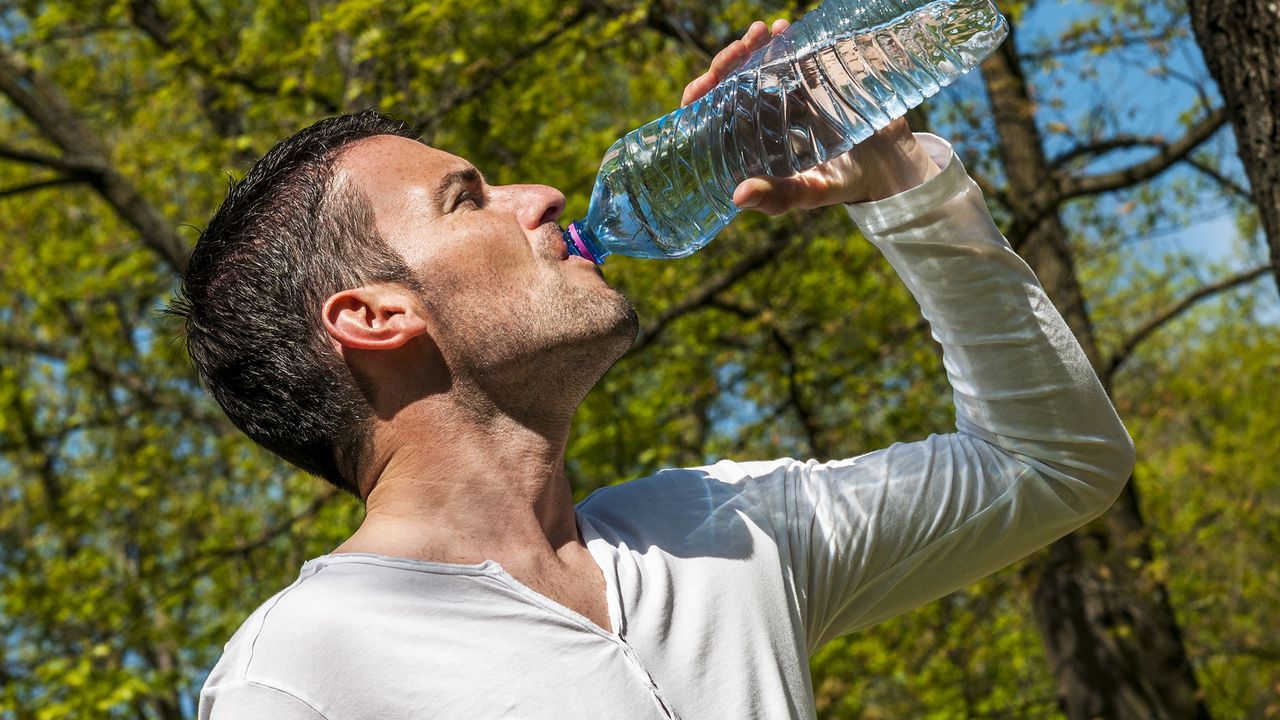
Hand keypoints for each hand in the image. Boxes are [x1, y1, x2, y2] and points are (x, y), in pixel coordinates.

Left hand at [681, 19, 941, 212]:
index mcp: (747, 145)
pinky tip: (785, 28)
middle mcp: (759, 119)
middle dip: (730, 61)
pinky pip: (789, 57)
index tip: (704, 83)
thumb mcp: (811, 192)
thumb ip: (779, 197)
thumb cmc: (842, 184)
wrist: (887, 164)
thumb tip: (738, 196)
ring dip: (755, 47)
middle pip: (730, 84)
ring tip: (764, 31)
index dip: (700, 98)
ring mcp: (783, 97)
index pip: (710, 118)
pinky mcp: (808, 81)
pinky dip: (785, 41)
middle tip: (744, 45)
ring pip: (756, 66)